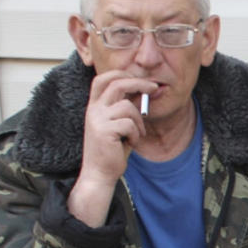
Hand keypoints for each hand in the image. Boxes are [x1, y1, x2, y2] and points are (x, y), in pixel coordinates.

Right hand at [68, 71, 154, 225]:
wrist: (100, 174)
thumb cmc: (113, 150)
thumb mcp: (120, 125)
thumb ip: (126, 108)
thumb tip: (142, 90)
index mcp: (95, 106)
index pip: (102, 79)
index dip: (121, 73)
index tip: (139, 79)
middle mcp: (93, 110)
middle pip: (117, 84)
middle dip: (138, 83)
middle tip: (154, 87)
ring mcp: (97, 119)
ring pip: (128, 107)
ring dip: (139, 122)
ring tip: (136, 135)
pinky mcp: (103, 131)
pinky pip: (129, 124)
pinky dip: (136, 134)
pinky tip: (130, 143)